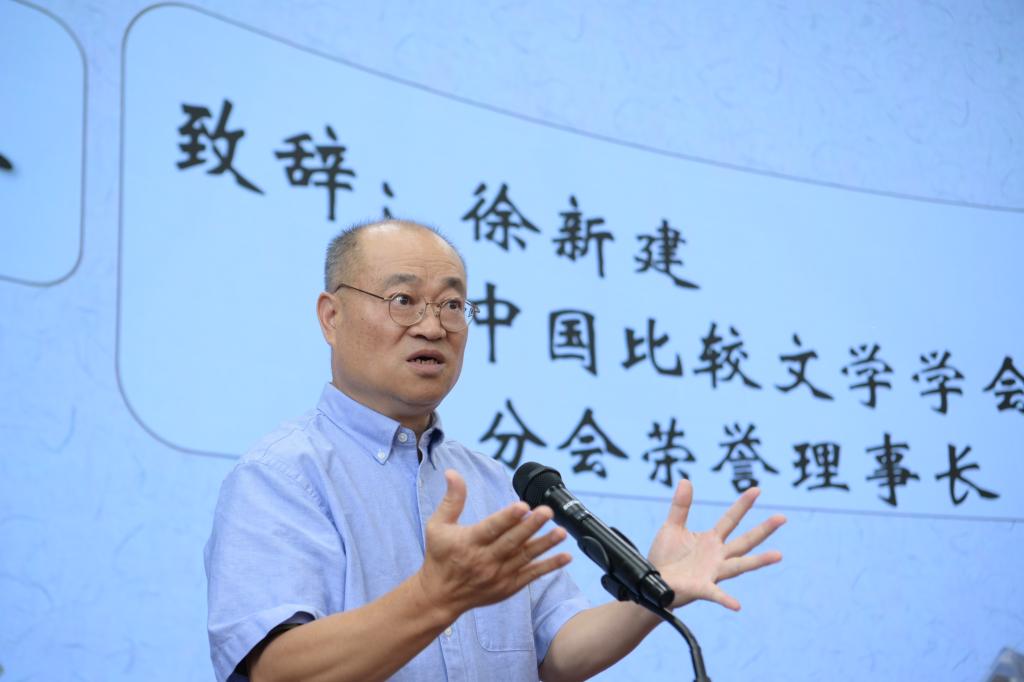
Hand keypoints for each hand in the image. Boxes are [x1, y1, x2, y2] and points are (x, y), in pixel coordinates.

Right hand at [417, 469, 571, 619]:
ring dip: (545, 545)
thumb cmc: (439, 556)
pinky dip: (549, 566)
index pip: (491, 529)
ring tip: (561, 532)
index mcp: (469, 542)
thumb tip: (452, 472)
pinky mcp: (508, 586)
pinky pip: (532, 575)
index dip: (508, 517)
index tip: (523, 505)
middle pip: (512, 542)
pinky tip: (566, 557)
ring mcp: (498, 575)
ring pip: (525, 557)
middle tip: (548, 512)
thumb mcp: (438, 525)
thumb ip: (452, 500)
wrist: (440, 596)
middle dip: (531, 527)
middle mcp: (485, 560)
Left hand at [648, 480, 784, 610]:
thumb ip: (680, 506)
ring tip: (778, 555)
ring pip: (739, 565)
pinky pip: (716, 594)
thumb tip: (685, 480)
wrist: (653, 582)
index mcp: (711, 540)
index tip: (757, 489)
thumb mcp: (672, 527)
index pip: (731, 519)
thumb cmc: (665, 557)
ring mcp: (712, 572)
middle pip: (745, 541)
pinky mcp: (701, 588)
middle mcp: (717, 556)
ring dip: (758, 561)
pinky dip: (726, 599)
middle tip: (782, 517)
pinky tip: (737, 605)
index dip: (743, 504)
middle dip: (763, 529)